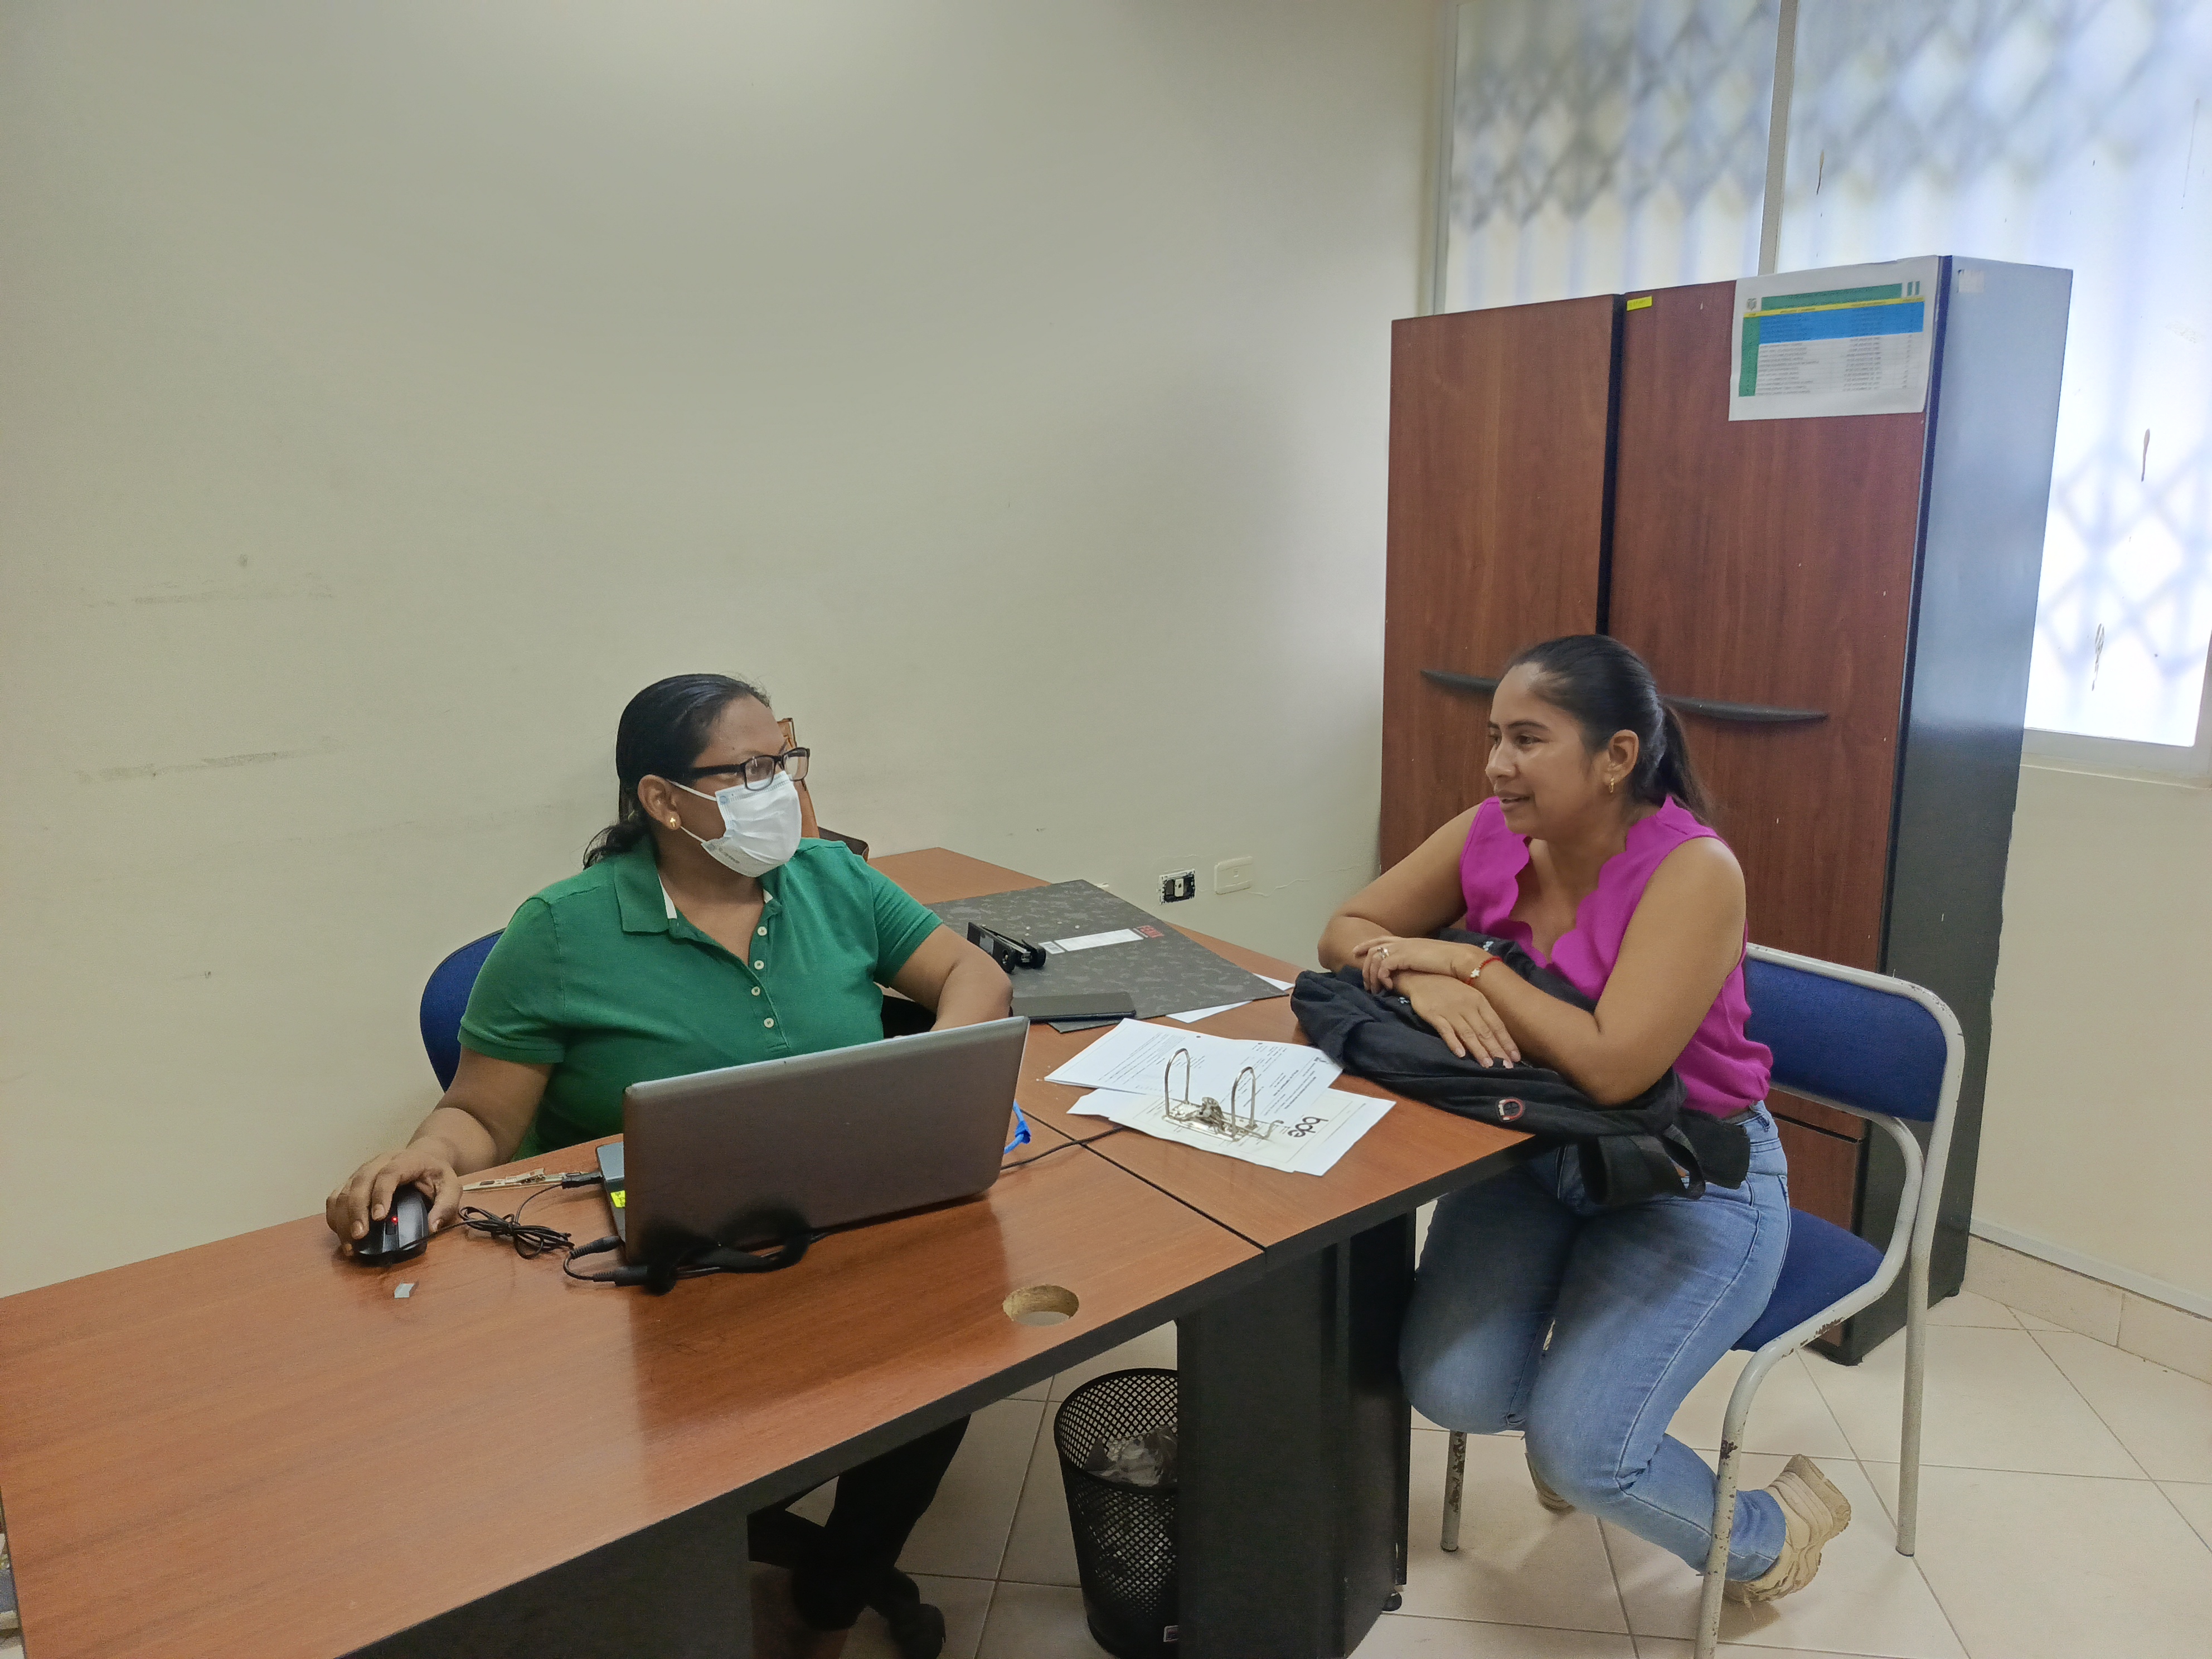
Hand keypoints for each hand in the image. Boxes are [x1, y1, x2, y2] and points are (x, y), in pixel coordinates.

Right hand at [326, 1145, 462, 1248]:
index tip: (379, 1217)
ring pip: (344, 1190)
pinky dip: (335, 1215)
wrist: (425, 1156)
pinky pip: (336, 1196)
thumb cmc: (436, 1174)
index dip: (381, 1194)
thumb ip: (446, 1205)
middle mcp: (379, 1162)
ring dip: (343, 1217)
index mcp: (405, 1160)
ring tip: (350, 1242)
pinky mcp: (353, 1181)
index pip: (389, 1174)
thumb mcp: (451, 1186)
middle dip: (357, 1210)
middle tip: (359, 1236)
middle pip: (360, 1182)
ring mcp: (363, 1171)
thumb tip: (431, 1227)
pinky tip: (341, 1233)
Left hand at [1354, 935, 1477, 993]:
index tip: (1355, 952)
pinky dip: (1381, 977)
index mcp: (1409, 942)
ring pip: (1375, 958)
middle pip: (1373, 948)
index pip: (1382, 939)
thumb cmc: (1449, 964)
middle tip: (1365, 983)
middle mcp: (1403, 942)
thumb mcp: (1428, 961)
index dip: (1367, 944)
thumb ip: (1416, 964)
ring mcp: (1403, 948)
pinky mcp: (1404, 956)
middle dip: (1364, 965)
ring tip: (1375, 990)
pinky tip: (1387, 987)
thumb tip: (1409, 973)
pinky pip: (1383, 966)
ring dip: (1372, 976)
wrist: (1459, 959)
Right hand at [1398, 973, 1520, 1066]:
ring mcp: (1451, 1010)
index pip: (1496, 1024)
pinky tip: (1461, 1054)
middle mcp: (1468, 1006)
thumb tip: (1496, 1037)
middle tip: (1506, 1067)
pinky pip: (1446, 1030)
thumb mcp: (1470, 996)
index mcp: (1479, 1001)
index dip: (1506, 1042)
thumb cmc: (1449, 989)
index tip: (1515, 1058)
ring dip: (1479, 1050)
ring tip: (1488, 1065)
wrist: (1422, 977)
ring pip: (1468, 1033)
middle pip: (1485, 1031)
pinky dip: (1454, 1042)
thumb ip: (1482, 1014)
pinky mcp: (1434, 1014)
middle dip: (1496, 1050)